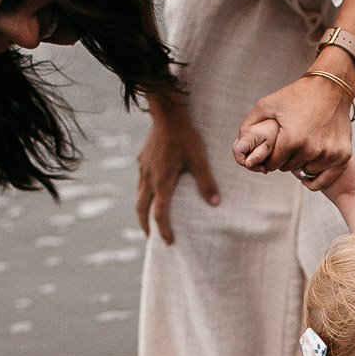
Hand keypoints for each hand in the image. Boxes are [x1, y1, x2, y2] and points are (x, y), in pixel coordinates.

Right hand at [136, 100, 220, 244]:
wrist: (166, 113)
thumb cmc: (185, 136)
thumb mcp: (199, 159)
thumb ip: (206, 182)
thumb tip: (216, 203)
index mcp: (161, 182)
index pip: (160, 213)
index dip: (164, 230)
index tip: (168, 243)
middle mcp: (148, 178)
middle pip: (141, 209)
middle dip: (145, 225)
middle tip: (151, 238)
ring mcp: (143, 169)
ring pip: (138, 195)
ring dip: (142, 210)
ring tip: (148, 218)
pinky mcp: (142, 159)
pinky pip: (140, 182)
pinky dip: (143, 193)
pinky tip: (150, 190)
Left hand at [237, 74, 353, 179]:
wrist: (331, 87)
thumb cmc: (297, 95)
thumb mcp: (267, 104)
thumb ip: (249, 126)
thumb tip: (239, 146)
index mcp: (292, 139)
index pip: (272, 165)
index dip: (270, 157)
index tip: (274, 148)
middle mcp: (312, 150)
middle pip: (288, 169)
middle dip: (285, 159)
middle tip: (290, 143)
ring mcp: (329, 154)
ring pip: (305, 172)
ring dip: (302, 164)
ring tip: (303, 146)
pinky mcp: (343, 156)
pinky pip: (325, 179)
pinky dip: (317, 176)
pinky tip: (311, 168)